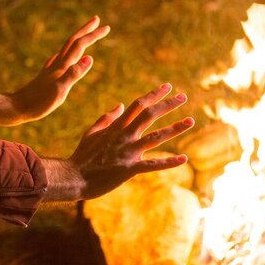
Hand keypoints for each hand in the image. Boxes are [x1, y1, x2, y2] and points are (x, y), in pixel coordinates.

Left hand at [0, 16, 109, 125]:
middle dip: (86, 31)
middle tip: (98, 20)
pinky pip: (59, 59)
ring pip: (67, 49)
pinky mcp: (46, 76)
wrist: (16, 108)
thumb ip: (75, 74)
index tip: (107, 27)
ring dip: (78, 40)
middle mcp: (57, 64)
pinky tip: (63, 56)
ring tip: (85, 36)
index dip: (93, 35)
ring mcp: (51, 69)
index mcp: (63, 67)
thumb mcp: (60, 90)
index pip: (80, 45)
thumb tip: (90, 57)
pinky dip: (66, 54)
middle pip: (73, 42)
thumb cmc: (39, 103)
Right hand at [40, 84, 194, 200]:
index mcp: (116, 127)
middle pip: (149, 115)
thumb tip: (121, 105)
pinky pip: (152, 164)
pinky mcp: (128, 169)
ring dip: (175, 128)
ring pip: (155, 137)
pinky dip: (169, 162)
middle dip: (168, 105)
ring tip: (191, 121)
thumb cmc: (82, 156)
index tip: (168, 86)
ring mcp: (127, 152)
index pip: (138, 105)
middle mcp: (124, 136)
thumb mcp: (92, 132)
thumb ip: (107, 118)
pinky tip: (184, 159)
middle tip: (184, 97)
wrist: (72, 177)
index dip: (154, 94)